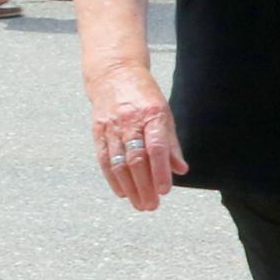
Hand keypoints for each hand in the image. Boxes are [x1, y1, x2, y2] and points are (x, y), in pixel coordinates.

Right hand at [89, 61, 186, 212]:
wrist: (114, 74)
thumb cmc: (145, 96)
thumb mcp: (165, 114)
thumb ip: (172, 144)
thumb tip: (181, 170)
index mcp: (152, 115)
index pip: (156, 148)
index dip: (160, 171)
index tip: (164, 191)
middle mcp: (130, 121)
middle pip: (136, 159)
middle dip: (144, 186)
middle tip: (152, 205)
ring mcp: (112, 126)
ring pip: (119, 162)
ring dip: (129, 187)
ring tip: (139, 204)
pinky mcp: (98, 130)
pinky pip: (104, 158)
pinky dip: (112, 178)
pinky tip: (121, 192)